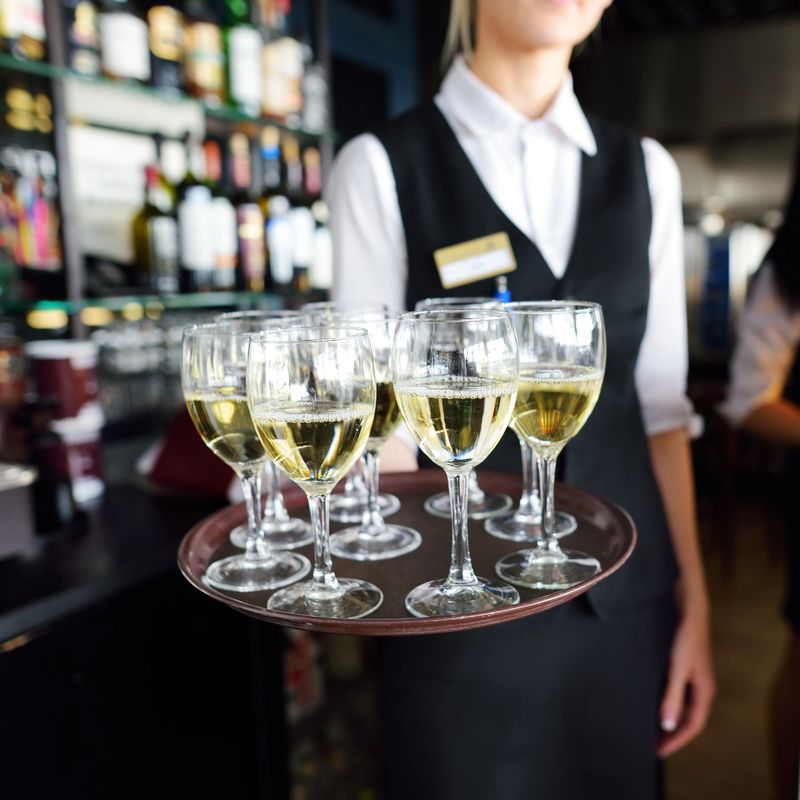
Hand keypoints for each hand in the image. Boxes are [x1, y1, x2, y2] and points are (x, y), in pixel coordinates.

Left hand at [657, 606, 715, 756]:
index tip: (659, 751)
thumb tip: (668, 725)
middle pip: (688, 718)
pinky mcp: (684, 667)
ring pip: (682, 706)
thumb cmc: (684, 637)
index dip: (676, 740)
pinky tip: (652, 703)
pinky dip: (667, 703)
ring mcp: (693, 677)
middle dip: (672, 734)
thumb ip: (672, 697)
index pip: (692, 725)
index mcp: (704, 691)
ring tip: (650, 728)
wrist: (688, 608)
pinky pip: (677, 693)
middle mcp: (701, 687)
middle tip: (652, 744)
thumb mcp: (677, 669)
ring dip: (669, 719)